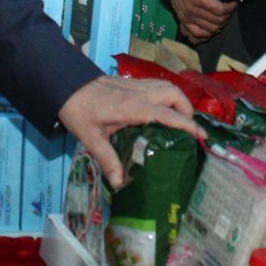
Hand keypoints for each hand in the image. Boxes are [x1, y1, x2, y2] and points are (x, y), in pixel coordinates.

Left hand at [59, 76, 204, 185]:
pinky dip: (166, 94)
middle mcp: (138, 93)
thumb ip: (108, 159)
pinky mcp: (129, 82)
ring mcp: (134, 85)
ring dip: (178, 99)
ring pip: (166, 85)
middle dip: (187, 109)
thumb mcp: (90, 138)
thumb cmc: (77, 111)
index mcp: (132, 107)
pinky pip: (156, 84)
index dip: (187, 124)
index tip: (201, 136)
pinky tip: (160, 108)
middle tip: (188, 129)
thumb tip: (121, 183)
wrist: (63, 84)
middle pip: (173, 93)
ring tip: (179, 119)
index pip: (167, 114)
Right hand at [165, 0, 235, 40]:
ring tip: (223, 17)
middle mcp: (192, 11)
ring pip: (209, 29)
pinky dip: (206, 35)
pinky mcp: (183, 21)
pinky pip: (196, 35)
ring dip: (219, 25)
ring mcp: (187, 18)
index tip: (234, 3)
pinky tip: (212, 29)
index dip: (230, 8)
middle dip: (227, 16)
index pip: (219, 10)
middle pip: (216, 21)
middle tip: (229, 10)